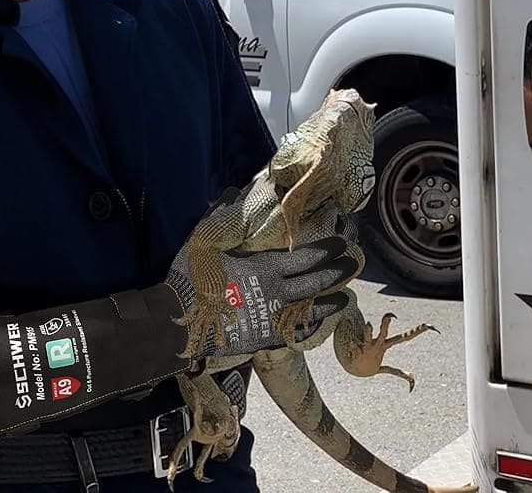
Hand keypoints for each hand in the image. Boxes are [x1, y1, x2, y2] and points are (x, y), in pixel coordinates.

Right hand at [165, 187, 361, 358]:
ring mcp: (273, 319)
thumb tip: (233, 191)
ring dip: (330, 304)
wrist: (178, 324)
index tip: (342, 243)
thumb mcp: (203, 241)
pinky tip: (316, 324)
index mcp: (265, 268)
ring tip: (345, 298)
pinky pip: (294, 333)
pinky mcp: (264, 339)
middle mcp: (276, 293)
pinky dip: (308, 328)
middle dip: (337, 273)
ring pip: (311, 310)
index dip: (327, 250)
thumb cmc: (190, 280)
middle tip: (353, 265)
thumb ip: (221, 215)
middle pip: (315, 283)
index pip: (307, 257)